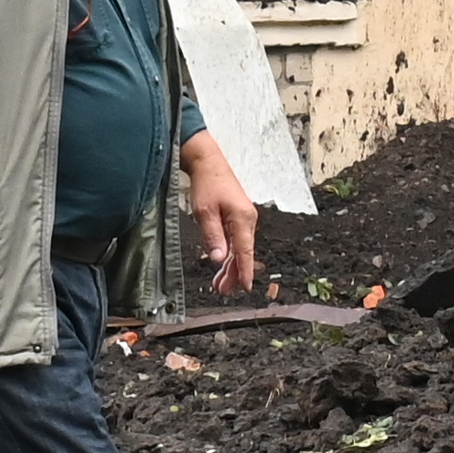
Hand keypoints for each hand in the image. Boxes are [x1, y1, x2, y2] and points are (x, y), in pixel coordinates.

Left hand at [183, 136, 261, 299]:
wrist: (208, 162)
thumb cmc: (207, 183)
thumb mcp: (204, 211)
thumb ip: (213, 236)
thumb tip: (220, 259)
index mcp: (243, 218)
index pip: (245, 251)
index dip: (244, 271)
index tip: (245, 287)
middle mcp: (248, 219)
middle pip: (243, 253)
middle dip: (234, 273)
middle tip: (222, 290)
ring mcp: (244, 218)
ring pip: (240, 248)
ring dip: (231, 265)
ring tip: (220, 283)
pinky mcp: (238, 216)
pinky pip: (237, 240)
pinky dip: (230, 254)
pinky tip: (223, 264)